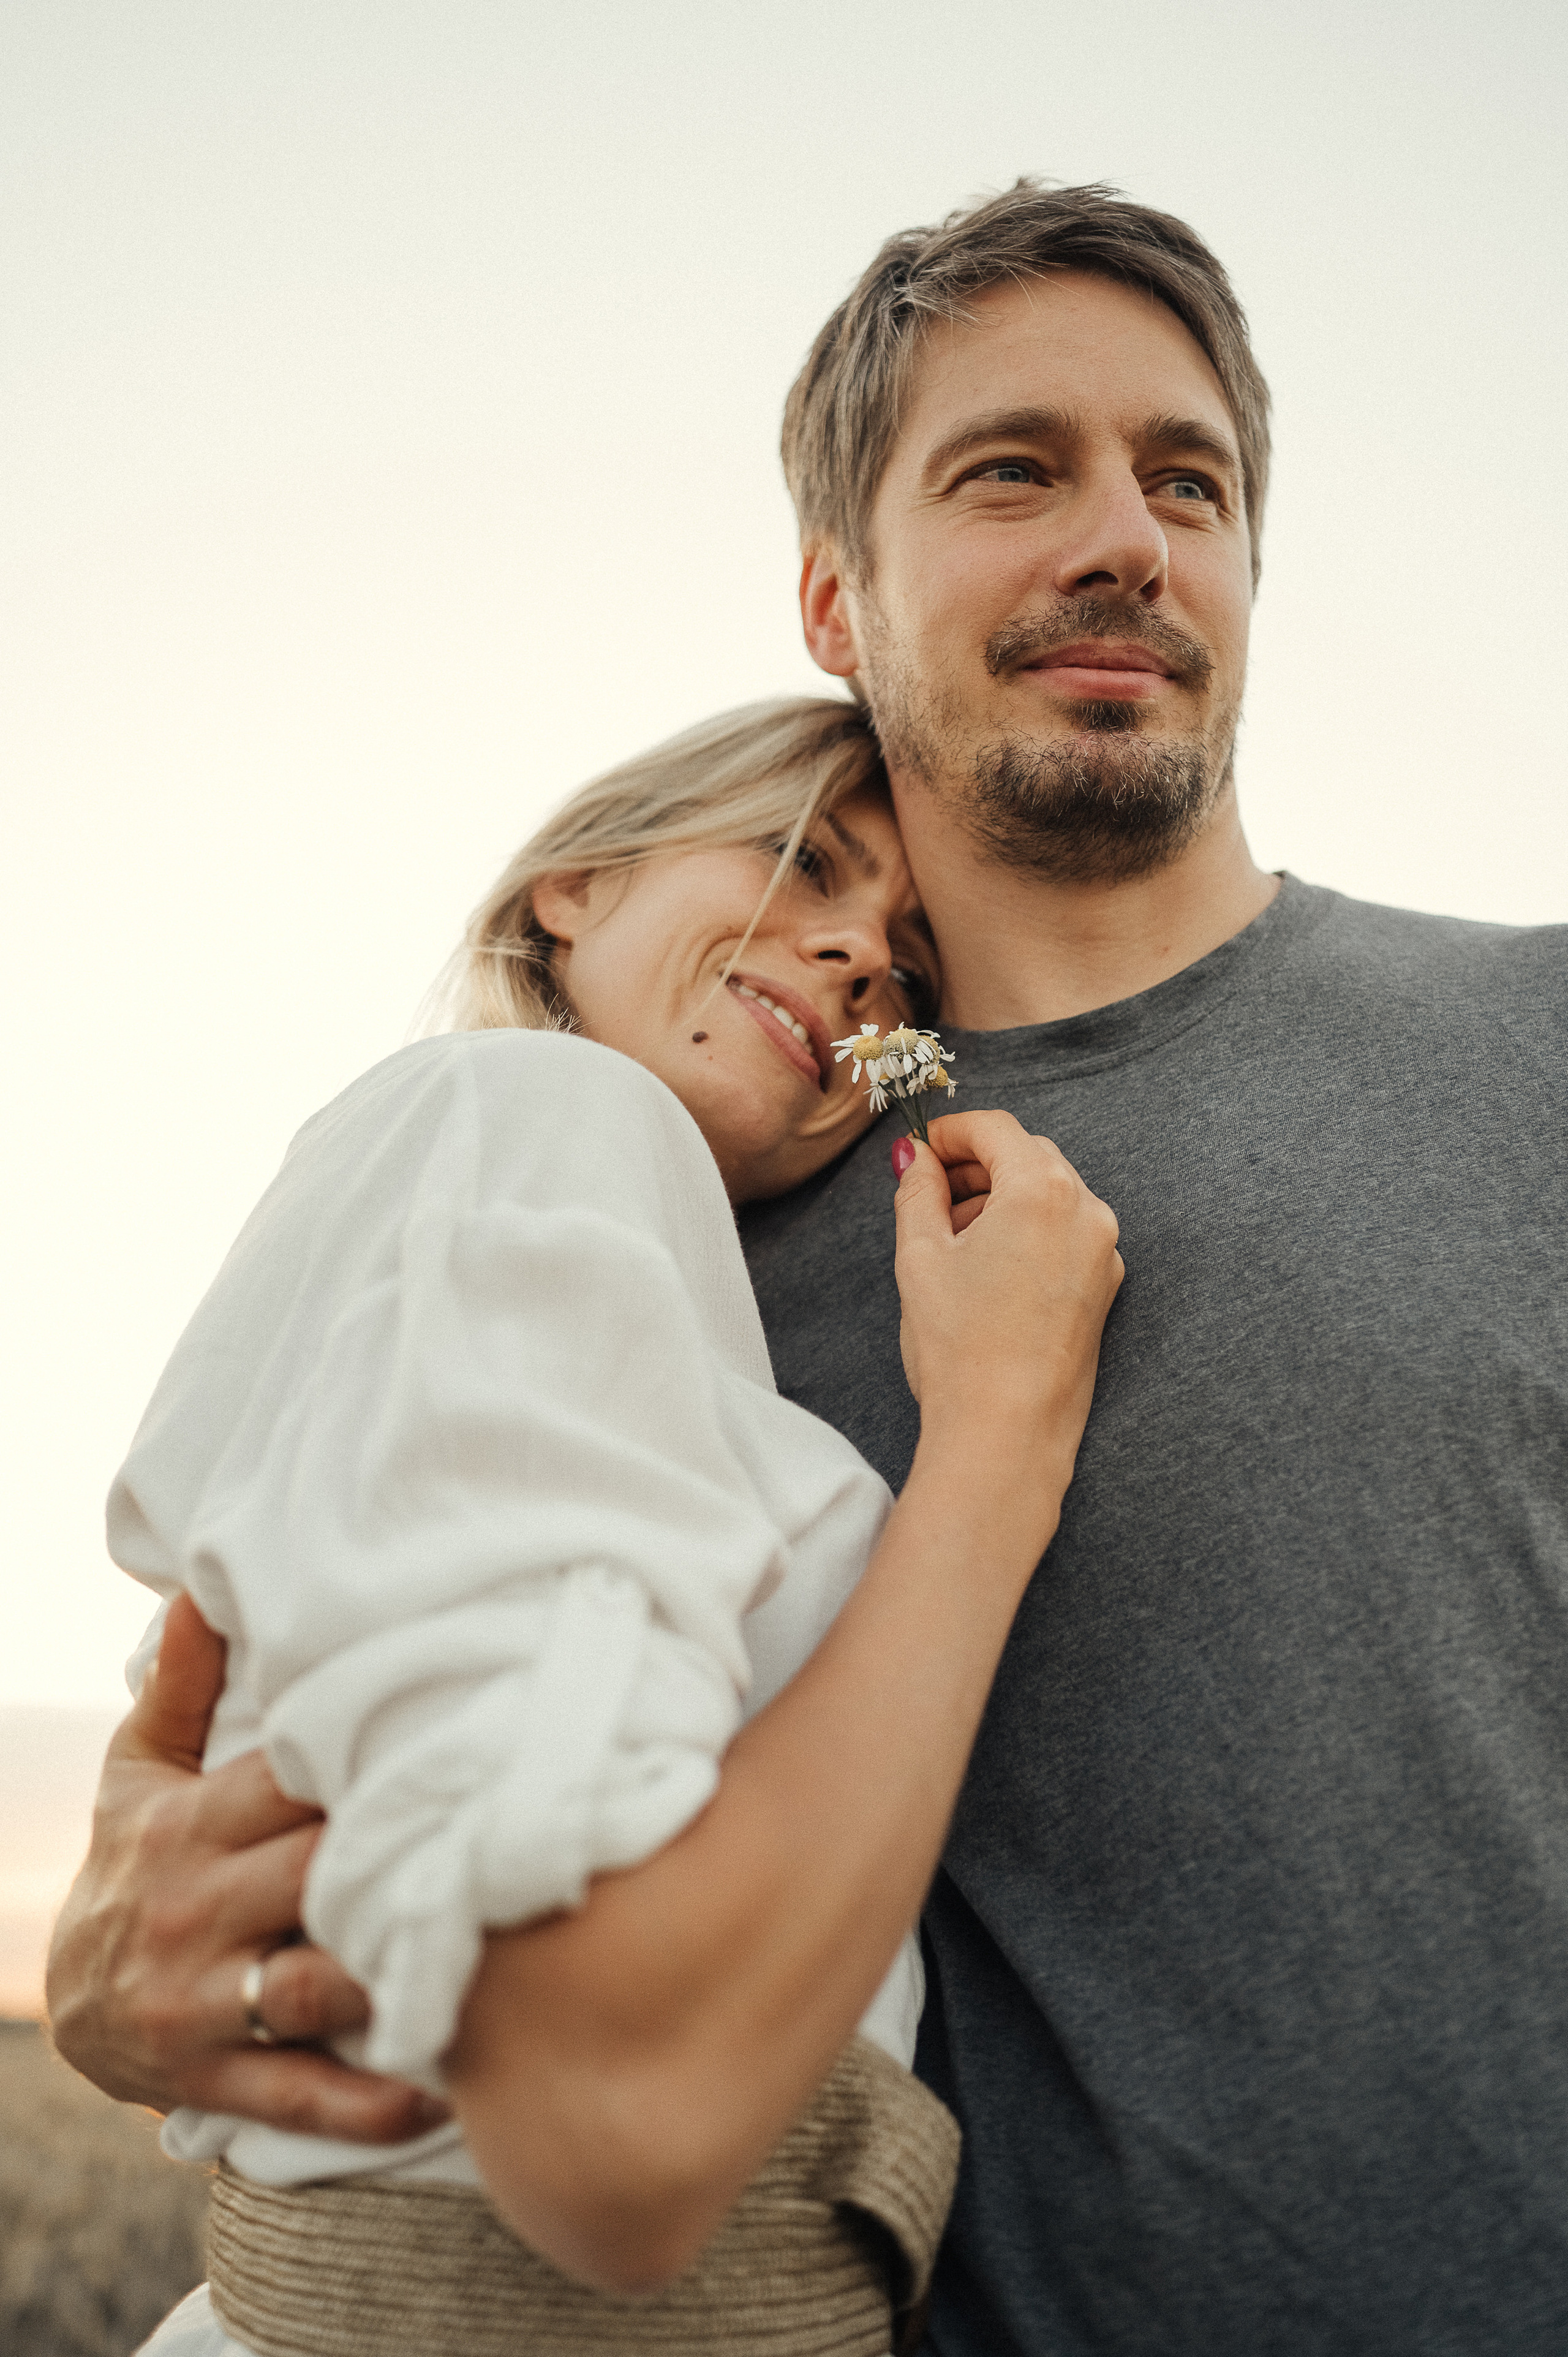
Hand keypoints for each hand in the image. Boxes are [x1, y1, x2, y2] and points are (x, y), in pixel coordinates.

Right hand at [47, 1593, 447, 2142]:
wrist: (72, 2002)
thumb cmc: (136, 1862)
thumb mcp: (138, 1771)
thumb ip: (179, 1684)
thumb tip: (201, 1587)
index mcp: (190, 1826)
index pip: (289, 1783)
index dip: (373, 1761)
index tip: (463, 1737)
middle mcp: (196, 1911)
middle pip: (317, 1873)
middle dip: (402, 1857)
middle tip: (504, 1834)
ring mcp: (204, 2001)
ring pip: (314, 1984)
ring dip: (395, 1973)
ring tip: (486, 1954)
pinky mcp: (214, 2078)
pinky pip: (301, 2096)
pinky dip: (370, 2102)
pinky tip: (440, 2086)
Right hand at [892, 1108, 1122, 1477]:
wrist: (1007, 1433)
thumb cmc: (961, 1348)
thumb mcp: (920, 1256)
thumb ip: (917, 1192)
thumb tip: (916, 1159)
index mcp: (1044, 1191)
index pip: (997, 1129)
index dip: (951, 1132)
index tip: (920, 1150)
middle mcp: (1087, 1212)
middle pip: (1029, 1156)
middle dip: (977, 1166)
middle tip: (929, 1194)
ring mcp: (1103, 1252)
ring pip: (1049, 1194)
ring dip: (1001, 1199)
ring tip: (954, 1240)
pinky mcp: (1104, 1288)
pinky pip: (1066, 1233)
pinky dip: (1028, 1230)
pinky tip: (989, 1268)